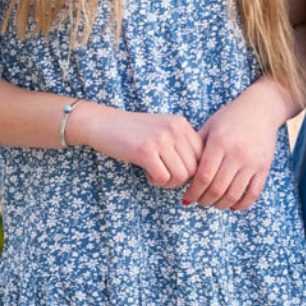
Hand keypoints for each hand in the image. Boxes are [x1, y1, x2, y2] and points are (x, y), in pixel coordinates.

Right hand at [71, 102, 201, 186]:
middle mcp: (175, 129)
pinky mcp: (145, 151)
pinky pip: (163, 178)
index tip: (178, 173)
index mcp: (182, 124)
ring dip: (169, 183)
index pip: (203, 156)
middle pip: (194, 169)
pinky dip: (156, 182)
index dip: (193, 171)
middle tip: (165, 177)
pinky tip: (147, 174)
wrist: (102, 123)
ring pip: (181, 176)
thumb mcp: (163, 130)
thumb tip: (198, 175)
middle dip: (180, 180)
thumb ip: (181, 146)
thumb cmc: (133, 132)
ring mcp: (161, 139)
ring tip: (156, 176)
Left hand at [181, 83, 283, 210]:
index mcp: (219, 142)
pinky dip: (242, 204)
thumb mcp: (210, 126)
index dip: (193, 192)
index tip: (187, 198)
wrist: (261, 109)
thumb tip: (182, 172)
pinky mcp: (264, 167)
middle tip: (198, 201)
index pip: (203, 176)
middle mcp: (236, 153)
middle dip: (204, 200)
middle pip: (217, 189)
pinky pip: (253, 193)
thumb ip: (196, 147)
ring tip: (213, 203)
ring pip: (234, 195)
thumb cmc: (230, 117)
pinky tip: (232, 205)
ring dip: (220, 204)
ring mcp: (252, 162)